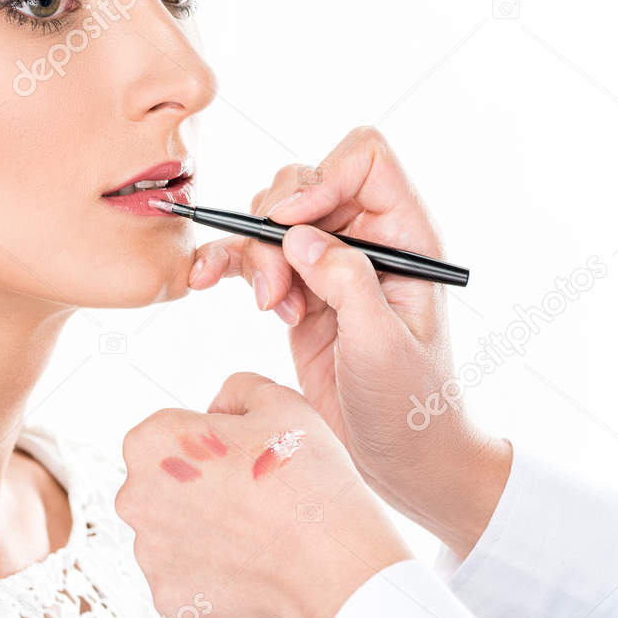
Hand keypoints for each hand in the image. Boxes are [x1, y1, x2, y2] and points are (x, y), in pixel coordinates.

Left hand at [116, 373, 410, 617]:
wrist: (336, 568)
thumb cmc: (309, 486)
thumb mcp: (279, 403)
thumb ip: (237, 389)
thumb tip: (219, 407)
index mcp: (151, 442)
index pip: (171, 433)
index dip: (213, 443)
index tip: (242, 460)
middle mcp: (136, 497)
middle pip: (165, 484)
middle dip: (200, 487)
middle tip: (251, 496)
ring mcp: (150, 553)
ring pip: (174, 531)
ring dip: (203, 529)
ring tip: (254, 532)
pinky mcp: (168, 596)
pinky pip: (186, 575)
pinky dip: (211, 571)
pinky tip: (248, 564)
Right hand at [186, 125, 509, 556]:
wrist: (402, 458)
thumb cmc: (411, 405)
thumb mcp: (383, 345)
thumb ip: (347, 283)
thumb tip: (301, 237)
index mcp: (406, 237)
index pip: (366, 159)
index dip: (323, 178)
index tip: (291, 226)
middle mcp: (367, 239)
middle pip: (305, 183)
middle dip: (275, 227)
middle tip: (277, 290)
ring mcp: (328, 264)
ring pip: (270, 218)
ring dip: (251, 254)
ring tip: (268, 308)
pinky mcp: (296, 291)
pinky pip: (248, 254)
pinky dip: (223, 262)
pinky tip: (206, 283)